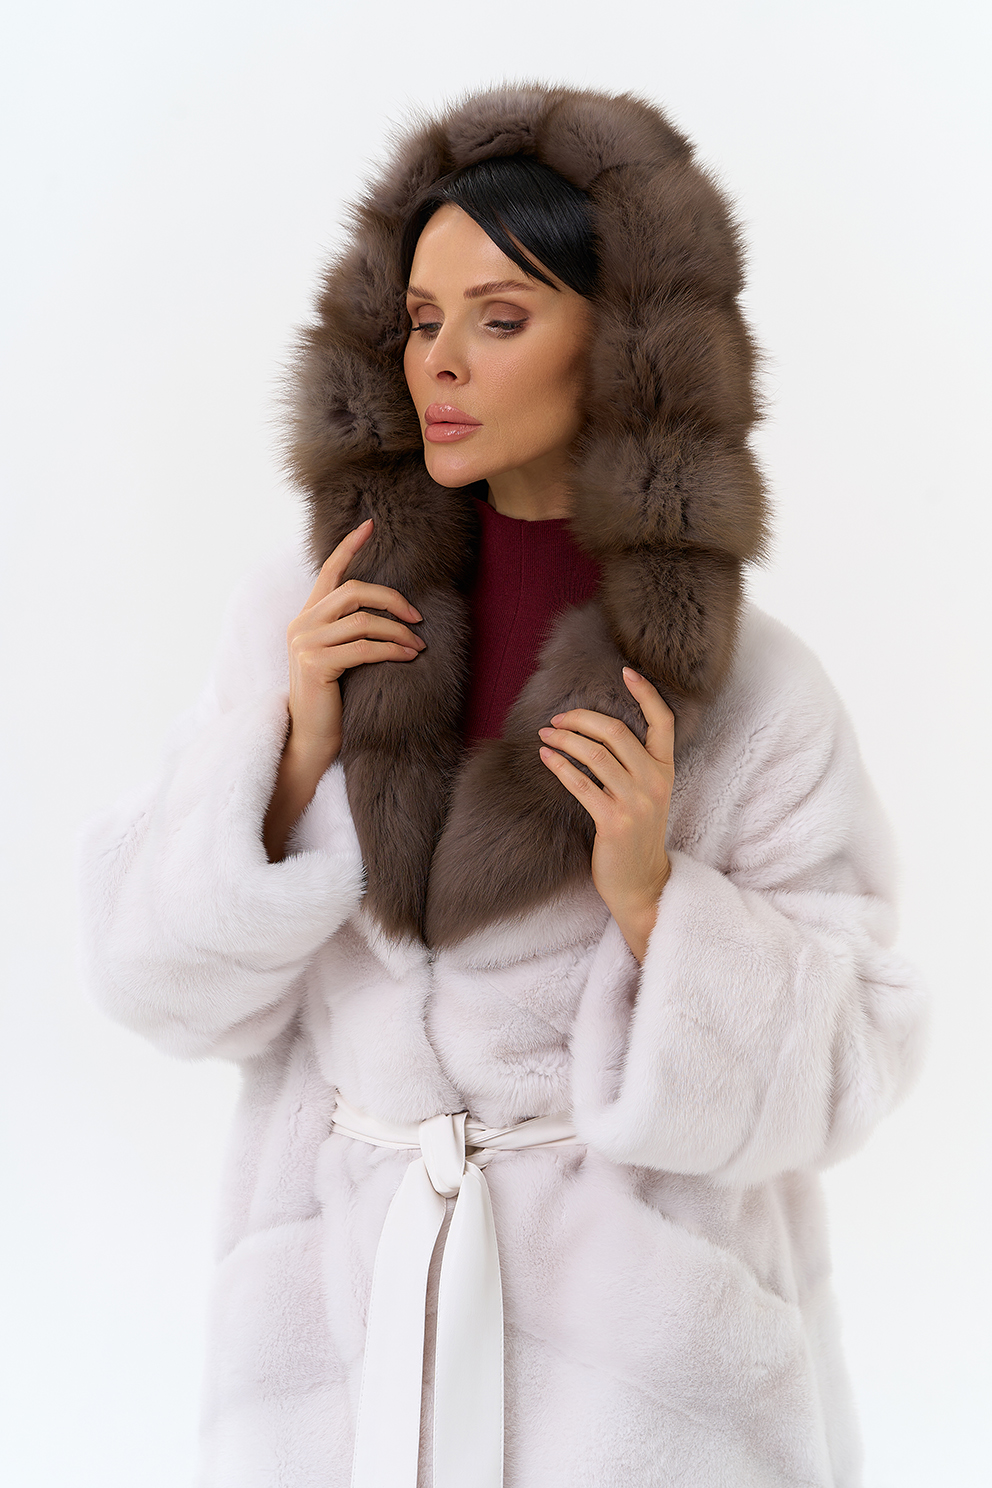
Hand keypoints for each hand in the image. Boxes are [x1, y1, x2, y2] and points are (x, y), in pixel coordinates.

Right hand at [263, 519, 424, 859]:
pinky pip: (364, 647)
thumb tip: (392, 611)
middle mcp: (301, 624)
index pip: (327, 572)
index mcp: (306, 618)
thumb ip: (350, 631)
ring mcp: (305, 644)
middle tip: (418, 615)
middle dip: (391, 598)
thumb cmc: (332, 701)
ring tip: (419, 645)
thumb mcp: (340, 658)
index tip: (370, 525)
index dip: (349, 547)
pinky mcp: (316, 664)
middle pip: (352, 590)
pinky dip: (392, 649)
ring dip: (398, 630)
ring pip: (362, 619)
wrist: (310, 740)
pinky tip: (409, 656)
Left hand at [538, 668, 673, 961]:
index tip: (626, 671)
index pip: (663, 722)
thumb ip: (634, 765)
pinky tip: (545, 758)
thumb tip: (599, 733)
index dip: (646, 694)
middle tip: (557, 719)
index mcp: (665, 771)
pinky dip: (559, 766)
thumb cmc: (637, 836)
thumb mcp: (646, 795)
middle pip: (616, 732)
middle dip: (581, 719)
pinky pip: (581, 783)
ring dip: (564, 740)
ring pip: (595, 754)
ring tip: (545, 736)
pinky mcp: (613, 821)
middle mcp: (654, 782)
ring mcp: (636, 802)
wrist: (642, 883)